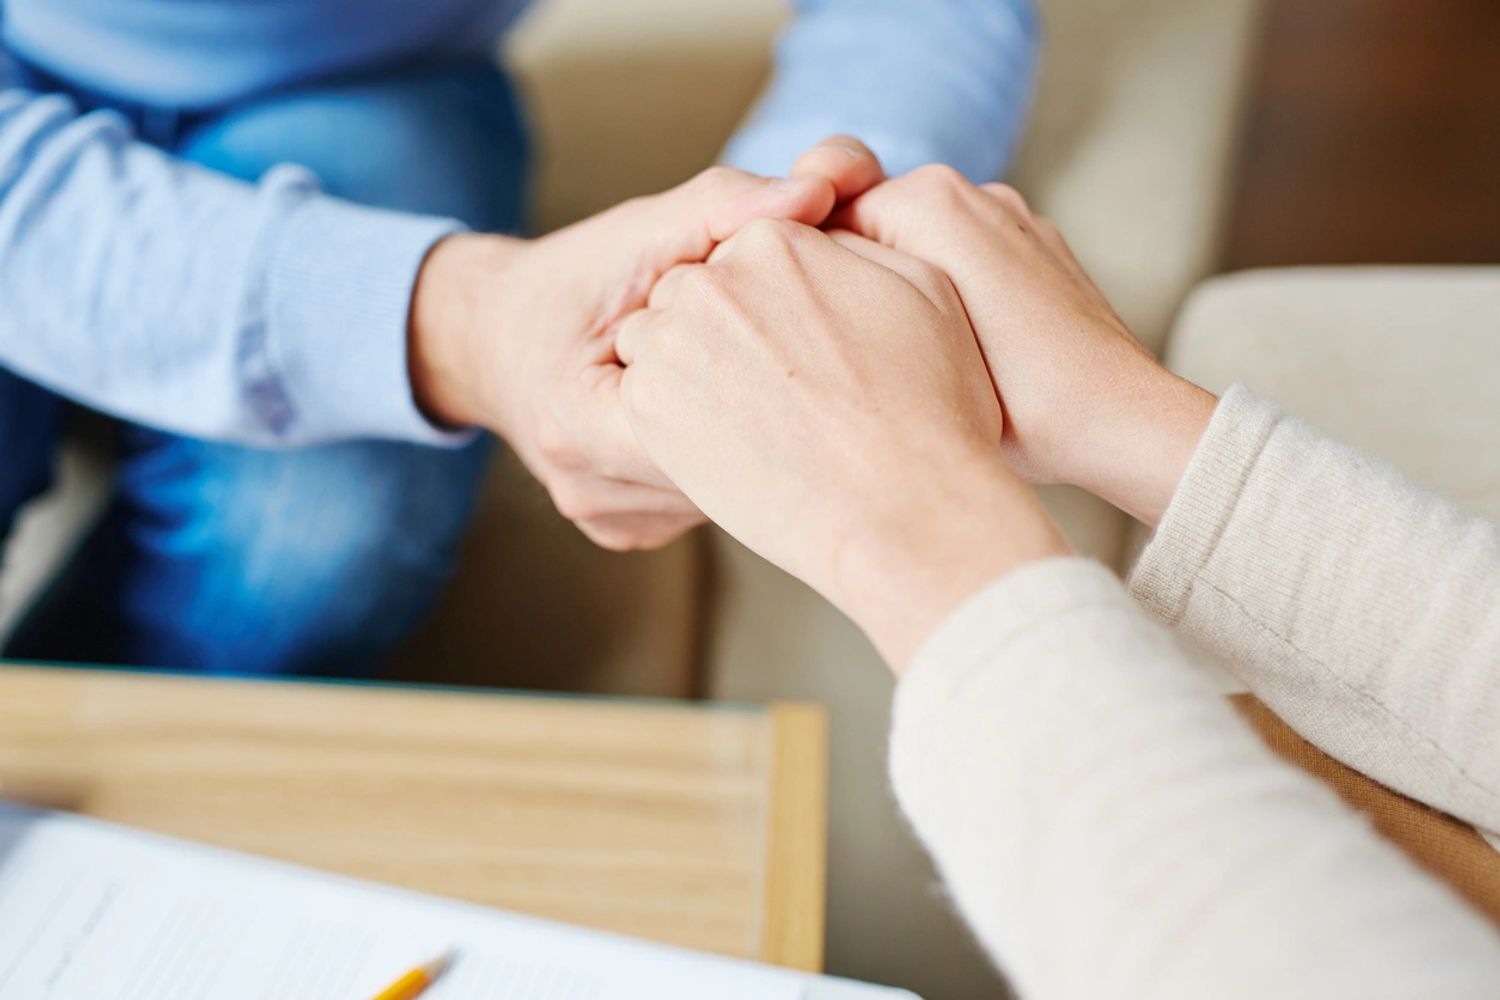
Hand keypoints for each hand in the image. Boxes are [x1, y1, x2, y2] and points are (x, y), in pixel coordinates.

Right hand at [407, 166, 837, 549]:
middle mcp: (589, 489)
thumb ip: (726, 207)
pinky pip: (709, 501)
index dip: (775, 369)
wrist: (498, 337)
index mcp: (576, 420)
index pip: (713, 419)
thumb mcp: (643, 229)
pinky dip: (736, 457)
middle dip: (778, 409)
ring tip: (783, 381)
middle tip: (824, 355)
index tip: (820, 328)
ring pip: (729, 494)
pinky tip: (747, 415)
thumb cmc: (578, 278)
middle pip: (731, 470)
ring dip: (763, 438)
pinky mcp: (629, 533)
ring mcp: (610, 521)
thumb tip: (820, 189)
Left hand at [616, 219, 1068, 668]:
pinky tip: (730, 446)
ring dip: (690, 369)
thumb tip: (820, 232)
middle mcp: (714, 278)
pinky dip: (673, 417)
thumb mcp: (923, 288)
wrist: (902, 507)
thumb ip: (855, 246)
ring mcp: (673, 340)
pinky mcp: (647, 404)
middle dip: (723, 331)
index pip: (744, 255)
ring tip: (753, 418)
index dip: (771, 305)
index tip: (798, 350)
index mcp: (776, 239)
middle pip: (694, 292)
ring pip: (658, 340)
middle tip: (775, 389)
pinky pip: (644, 395)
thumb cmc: (931, 407)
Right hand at [835, 166, 1217, 525]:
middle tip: (847, 349)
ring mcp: (1010, 216)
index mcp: (929, 200)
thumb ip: (850, 295)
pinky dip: (947, 294)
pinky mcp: (1037, 246)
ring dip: (901, 289)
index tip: (807, 333)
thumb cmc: (1019, 403)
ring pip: (918, 246)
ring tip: (898, 354)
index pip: (826, 219)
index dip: (809, 278)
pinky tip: (949, 350)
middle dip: (855, 280)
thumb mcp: (910, 345)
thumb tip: (812, 284)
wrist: (1121, 423)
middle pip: (874, 227)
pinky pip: (967, 259)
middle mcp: (973, 191)